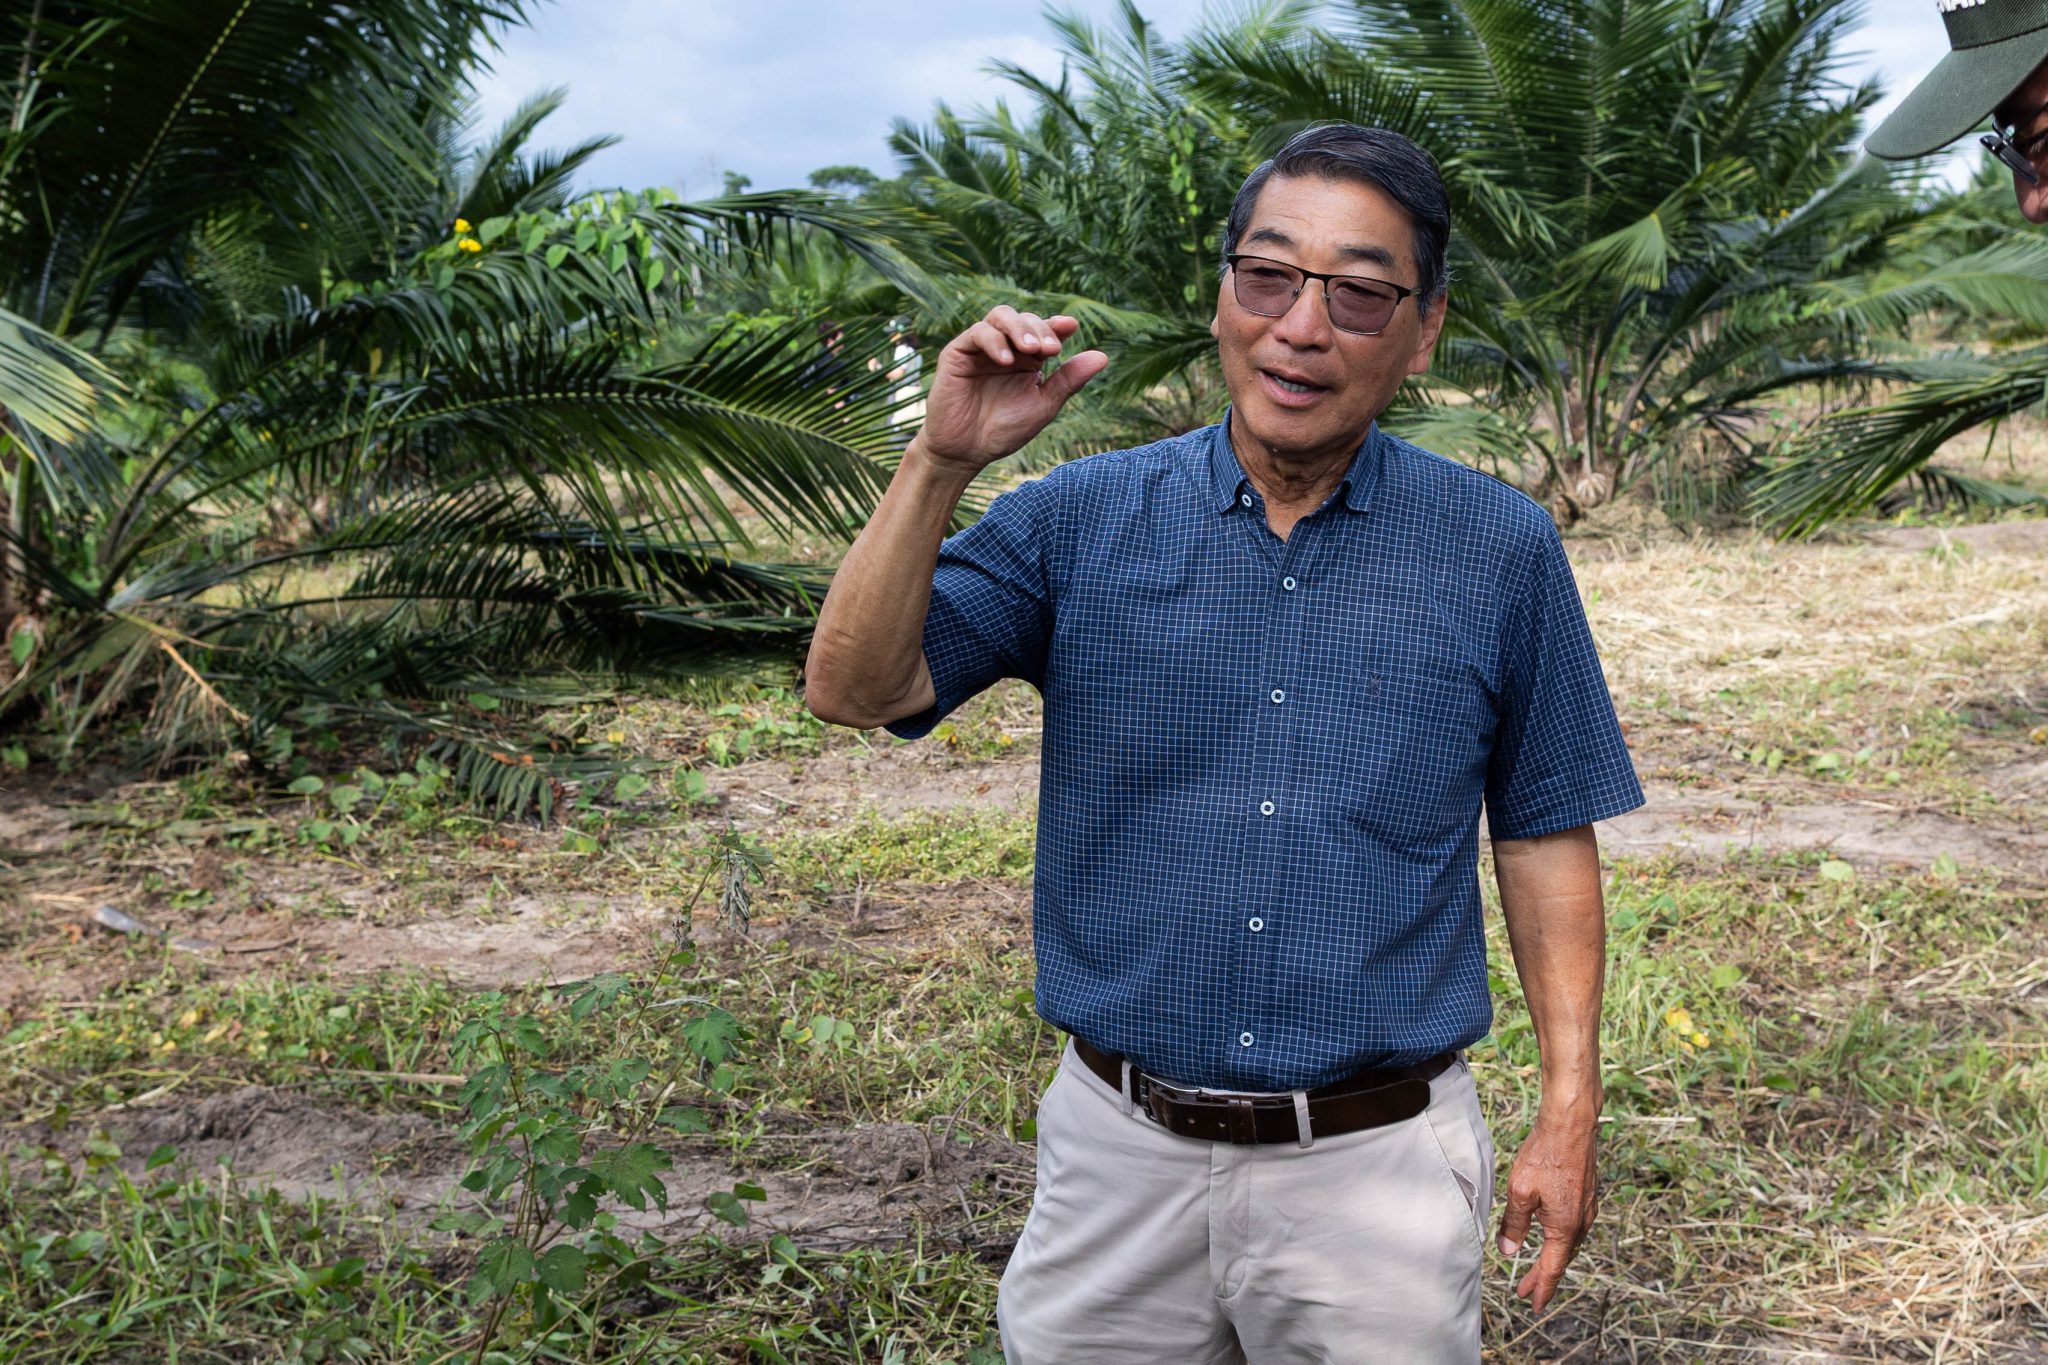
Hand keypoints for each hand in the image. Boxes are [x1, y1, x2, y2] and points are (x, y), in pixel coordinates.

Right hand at [912, 307, 1106, 472]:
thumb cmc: (1003, 431)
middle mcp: (1005, 348)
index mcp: (1027, 359)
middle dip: (1040, 329)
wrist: (966, 452)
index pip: (1043, 330)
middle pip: (1024, 319)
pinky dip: (994, 341)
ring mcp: (981, 348)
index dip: (1056, 324)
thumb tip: (1102, 356)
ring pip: (1000, 316)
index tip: (1071, 327)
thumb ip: (1068, 380)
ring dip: (1019, 327)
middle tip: (1050, 350)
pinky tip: (1006, 361)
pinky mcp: (958, 352)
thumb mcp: (1043, 405)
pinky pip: (977, 333)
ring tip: (1031, 349)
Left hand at [1495, 1114, 1598, 1312]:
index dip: (1541, 1287)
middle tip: (1527, 1291)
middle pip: (1561, 1259)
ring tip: (1537, 1270)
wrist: (1571, 1126)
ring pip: (1568, 1244)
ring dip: (1552, 1259)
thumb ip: (1515, 1224)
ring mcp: (1587, 1209)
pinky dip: (1560, 1241)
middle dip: (1543, 1277)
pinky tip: (1550, 1237)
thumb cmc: (1545, 1155)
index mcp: (1565, 1226)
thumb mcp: (1520, 1191)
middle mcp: (1581, 1222)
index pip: (1552, 1268)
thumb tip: (1508, 1250)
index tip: (1532, 1304)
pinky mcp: (1586, 1196)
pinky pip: (1573, 1228)